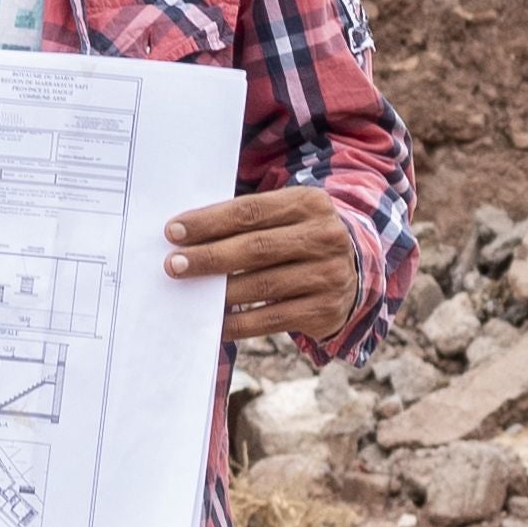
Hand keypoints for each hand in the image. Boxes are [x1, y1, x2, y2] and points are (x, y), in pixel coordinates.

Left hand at [162, 187, 368, 353]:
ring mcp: (328, 276)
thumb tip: (188, 238)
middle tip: (174, 265)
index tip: (173, 231)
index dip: (210, 222)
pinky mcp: (324, 310)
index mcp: (310, 204)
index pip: (251, 211)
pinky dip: (238, 323)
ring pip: (262, 286)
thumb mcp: (286, 216)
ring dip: (220, 292)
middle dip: (210, 257)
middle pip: (256, 248)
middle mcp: (325, 238)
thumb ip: (247, 222)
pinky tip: (214, 321)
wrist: (353, 271)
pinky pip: (271, 320)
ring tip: (190, 294)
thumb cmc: (299, 238)